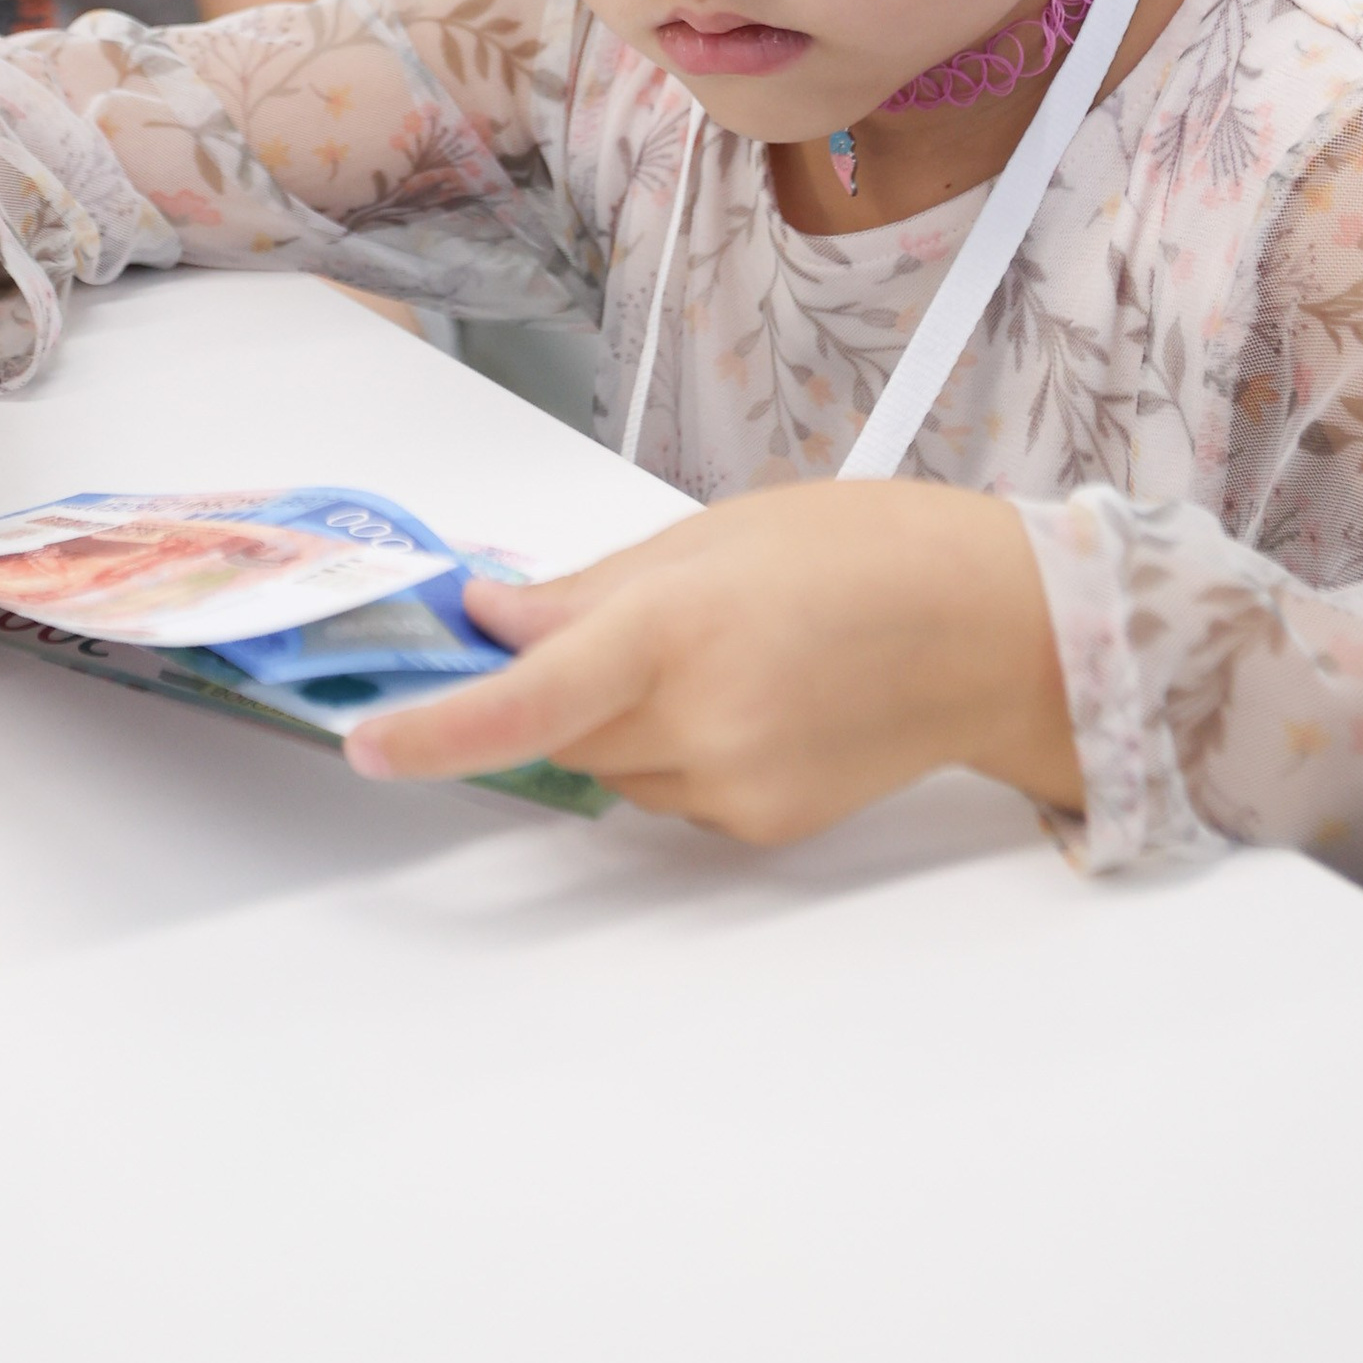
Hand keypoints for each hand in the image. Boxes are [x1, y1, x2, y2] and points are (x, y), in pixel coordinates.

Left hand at [344, 481, 1081, 839]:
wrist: (992, 629)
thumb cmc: (862, 549)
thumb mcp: (711, 536)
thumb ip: (588, 589)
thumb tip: (488, 617)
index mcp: (677, 629)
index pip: (528, 701)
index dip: (437, 731)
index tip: (369, 743)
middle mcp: (700, 722)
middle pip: (560, 733)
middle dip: (547, 688)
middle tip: (584, 622)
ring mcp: (733, 786)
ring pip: (613, 766)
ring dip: (617, 716)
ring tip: (716, 644)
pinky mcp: (761, 826)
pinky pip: (671, 790)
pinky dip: (675, 746)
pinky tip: (751, 693)